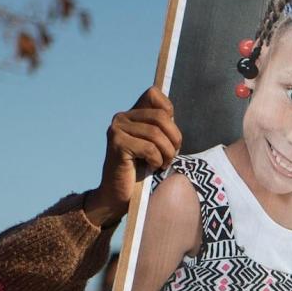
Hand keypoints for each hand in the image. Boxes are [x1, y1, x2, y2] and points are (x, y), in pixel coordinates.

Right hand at [84, 87, 181, 226]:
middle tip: (172, 155)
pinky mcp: (117, 144)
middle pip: (161, 116)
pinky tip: (153, 167)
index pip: (153, 94)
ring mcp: (117, 130)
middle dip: (174, 138)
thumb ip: (161, 128)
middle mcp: (121, 117)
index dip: (168, 110)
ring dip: (167, 152)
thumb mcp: (156, 145)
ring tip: (164, 163)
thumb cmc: (141, 171)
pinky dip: (157, 159)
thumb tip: (174, 116)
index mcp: (132, 114)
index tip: (170, 134)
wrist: (118, 196)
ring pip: (156, 133)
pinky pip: (149, 147)